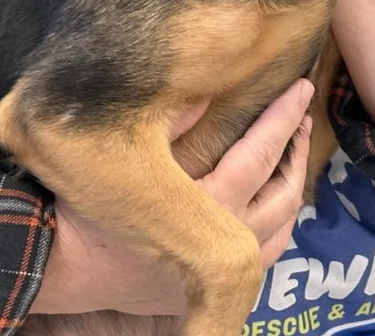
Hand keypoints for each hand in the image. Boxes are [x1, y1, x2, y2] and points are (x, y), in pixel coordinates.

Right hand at [28, 79, 314, 316]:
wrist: (70, 268)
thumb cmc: (94, 208)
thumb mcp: (127, 156)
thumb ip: (171, 121)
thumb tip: (208, 87)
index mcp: (208, 206)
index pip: (260, 153)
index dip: (284, 118)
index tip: (302, 89)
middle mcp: (227, 241)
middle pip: (284, 193)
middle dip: (298, 150)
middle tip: (304, 117)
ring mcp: (226, 271)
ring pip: (284, 227)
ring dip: (294, 186)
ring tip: (296, 154)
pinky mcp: (216, 286)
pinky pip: (270, 254)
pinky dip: (282, 222)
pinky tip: (277, 202)